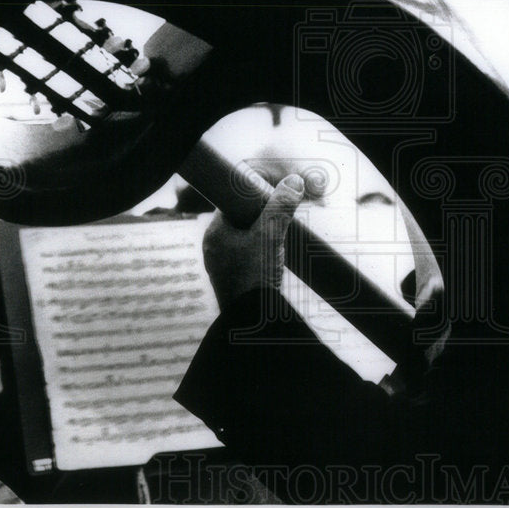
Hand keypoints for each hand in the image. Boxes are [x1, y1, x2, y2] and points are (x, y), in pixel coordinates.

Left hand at [202, 174, 304, 309]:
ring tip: (282, 245)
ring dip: (266, 240)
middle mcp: (214, 250)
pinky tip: (278, 263)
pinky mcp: (235, 283)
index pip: (233, 204)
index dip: (255, 199)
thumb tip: (293, 182)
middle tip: (283, 222)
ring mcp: (223, 268)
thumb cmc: (255, 277)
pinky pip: (250, 260)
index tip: (275, 200)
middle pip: (242, 222)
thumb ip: (281, 207)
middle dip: (264, 220)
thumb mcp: (271, 236)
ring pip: (247, 242)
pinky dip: (265, 257)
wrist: (252, 325)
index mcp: (214, 234)